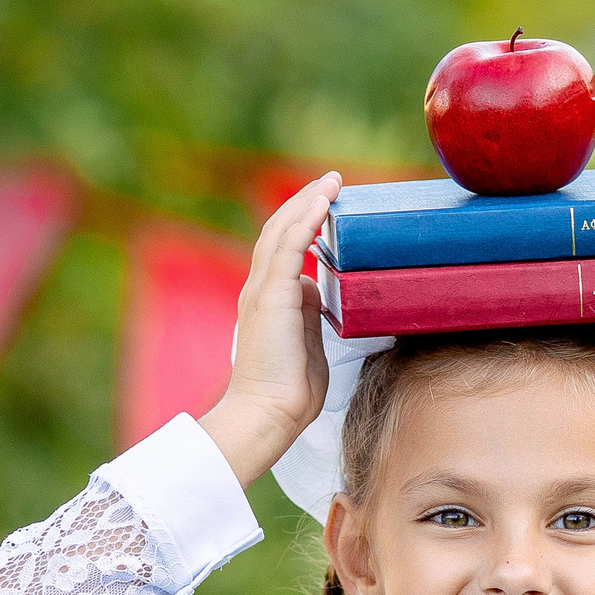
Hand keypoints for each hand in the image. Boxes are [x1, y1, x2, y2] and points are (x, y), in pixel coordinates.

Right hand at [200, 172, 337, 487]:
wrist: (269, 413)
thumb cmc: (290, 390)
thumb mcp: (306, 341)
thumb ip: (310, 314)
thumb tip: (319, 292)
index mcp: (269, 299)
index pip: (283, 248)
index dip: (304, 223)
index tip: (329, 206)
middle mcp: (261, 288)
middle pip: (280, 230)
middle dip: (306, 202)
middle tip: (333, 182)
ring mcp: (263, 290)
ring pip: (282, 231)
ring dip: (308, 202)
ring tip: (333, 181)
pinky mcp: (271, 297)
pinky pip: (288, 247)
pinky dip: (306, 220)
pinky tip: (324, 201)